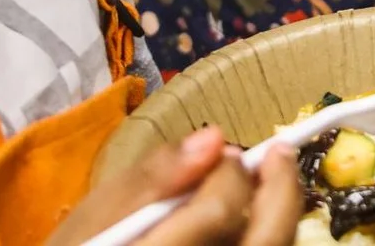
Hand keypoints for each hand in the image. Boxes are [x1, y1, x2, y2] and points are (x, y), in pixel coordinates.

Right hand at [47, 129, 300, 245]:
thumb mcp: (94, 217)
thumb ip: (151, 178)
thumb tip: (214, 139)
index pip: (218, 214)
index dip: (230, 174)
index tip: (227, 152)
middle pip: (265, 242)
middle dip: (280, 193)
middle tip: (279, 154)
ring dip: (277, 219)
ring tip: (269, 186)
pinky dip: (264, 240)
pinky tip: (251, 222)